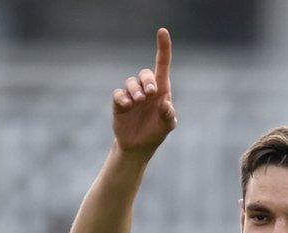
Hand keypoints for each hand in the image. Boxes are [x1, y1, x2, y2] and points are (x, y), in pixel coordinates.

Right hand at [111, 28, 176, 157]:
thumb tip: (165, 103)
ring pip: (131, 82)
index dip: (163, 48)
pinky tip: (127, 105)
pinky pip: (118, 94)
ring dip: (135, 90)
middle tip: (151, 94)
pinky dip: (123, 98)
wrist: (138, 146)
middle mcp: (146, 89)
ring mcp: (132, 95)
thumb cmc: (156, 132)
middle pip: (145, 73)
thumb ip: (168, 115)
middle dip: (147, 81)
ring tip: (138, 102)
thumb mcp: (167, 125)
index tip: (162, 31)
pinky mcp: (120, 103)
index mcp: (161, 90)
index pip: (162, 65)